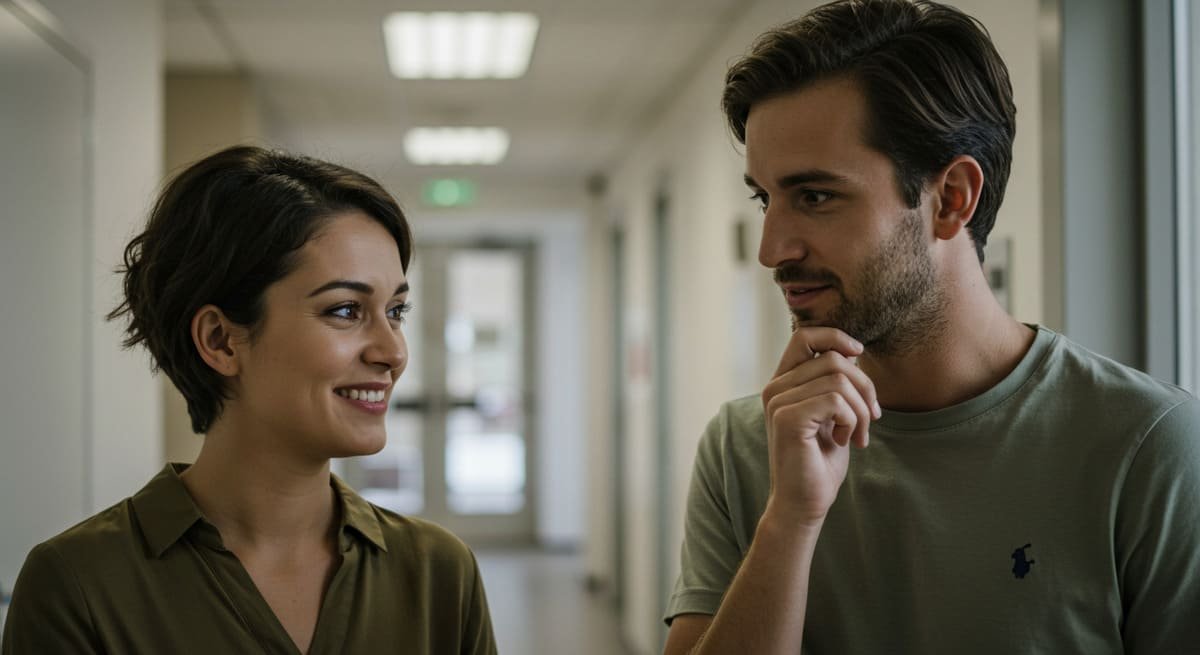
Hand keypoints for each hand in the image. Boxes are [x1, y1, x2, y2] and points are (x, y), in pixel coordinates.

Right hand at [761, 327, 879, 528]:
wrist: (804, 503)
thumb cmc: (819, 462)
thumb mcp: (832, 414)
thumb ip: (834, 383)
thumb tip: (853, 352)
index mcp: (783, 383)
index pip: (804, 336)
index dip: (836, 337)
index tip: (859, 354)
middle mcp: (775, 388)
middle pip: (834, 359)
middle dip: (865, 387)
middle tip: (873, 419)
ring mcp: (778, 402)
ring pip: (839, 379)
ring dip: (862, 409)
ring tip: (859, 434)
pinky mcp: (787, 418)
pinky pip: (836, 400)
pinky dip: (853, 420)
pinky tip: (847, 440)